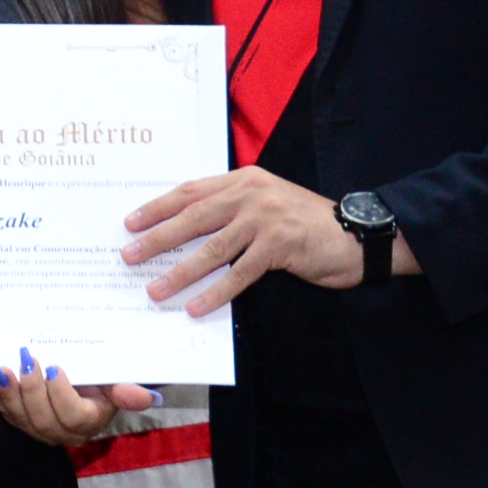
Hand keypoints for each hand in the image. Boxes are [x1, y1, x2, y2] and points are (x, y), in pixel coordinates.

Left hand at [0, 347, 159, 446]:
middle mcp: (64, 433)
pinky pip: (6, 414)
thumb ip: (126, 390)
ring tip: (2, 369)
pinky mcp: (21, 421)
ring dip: (9, 395)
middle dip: (31, 391)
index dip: (61, 395)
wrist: (83, 381)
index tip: (54, 367)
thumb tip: (145, 397)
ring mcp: (40, 430)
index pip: (74, 417)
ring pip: (21, 420)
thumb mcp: (115, 381)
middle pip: (44, 422)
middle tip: (26, 361)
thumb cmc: (100, 379)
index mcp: (89, 422)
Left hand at [121, 168, 379, 316]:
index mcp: (243, 180)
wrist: (358, 234)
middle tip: (129, 255)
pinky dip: (216, 292)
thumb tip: (183, 232)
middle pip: (193, 217)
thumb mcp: (267, 204)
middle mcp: (252, 193)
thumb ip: (232, 209)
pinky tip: (198, 307)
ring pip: (212, 248)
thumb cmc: (306, 223)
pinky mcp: (282, 245)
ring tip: (156, 290)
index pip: (190, 191)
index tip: (131, 223)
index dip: (158, 207)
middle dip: (158, 238)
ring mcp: (267, 218)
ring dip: (181, 271)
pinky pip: (240, 273)